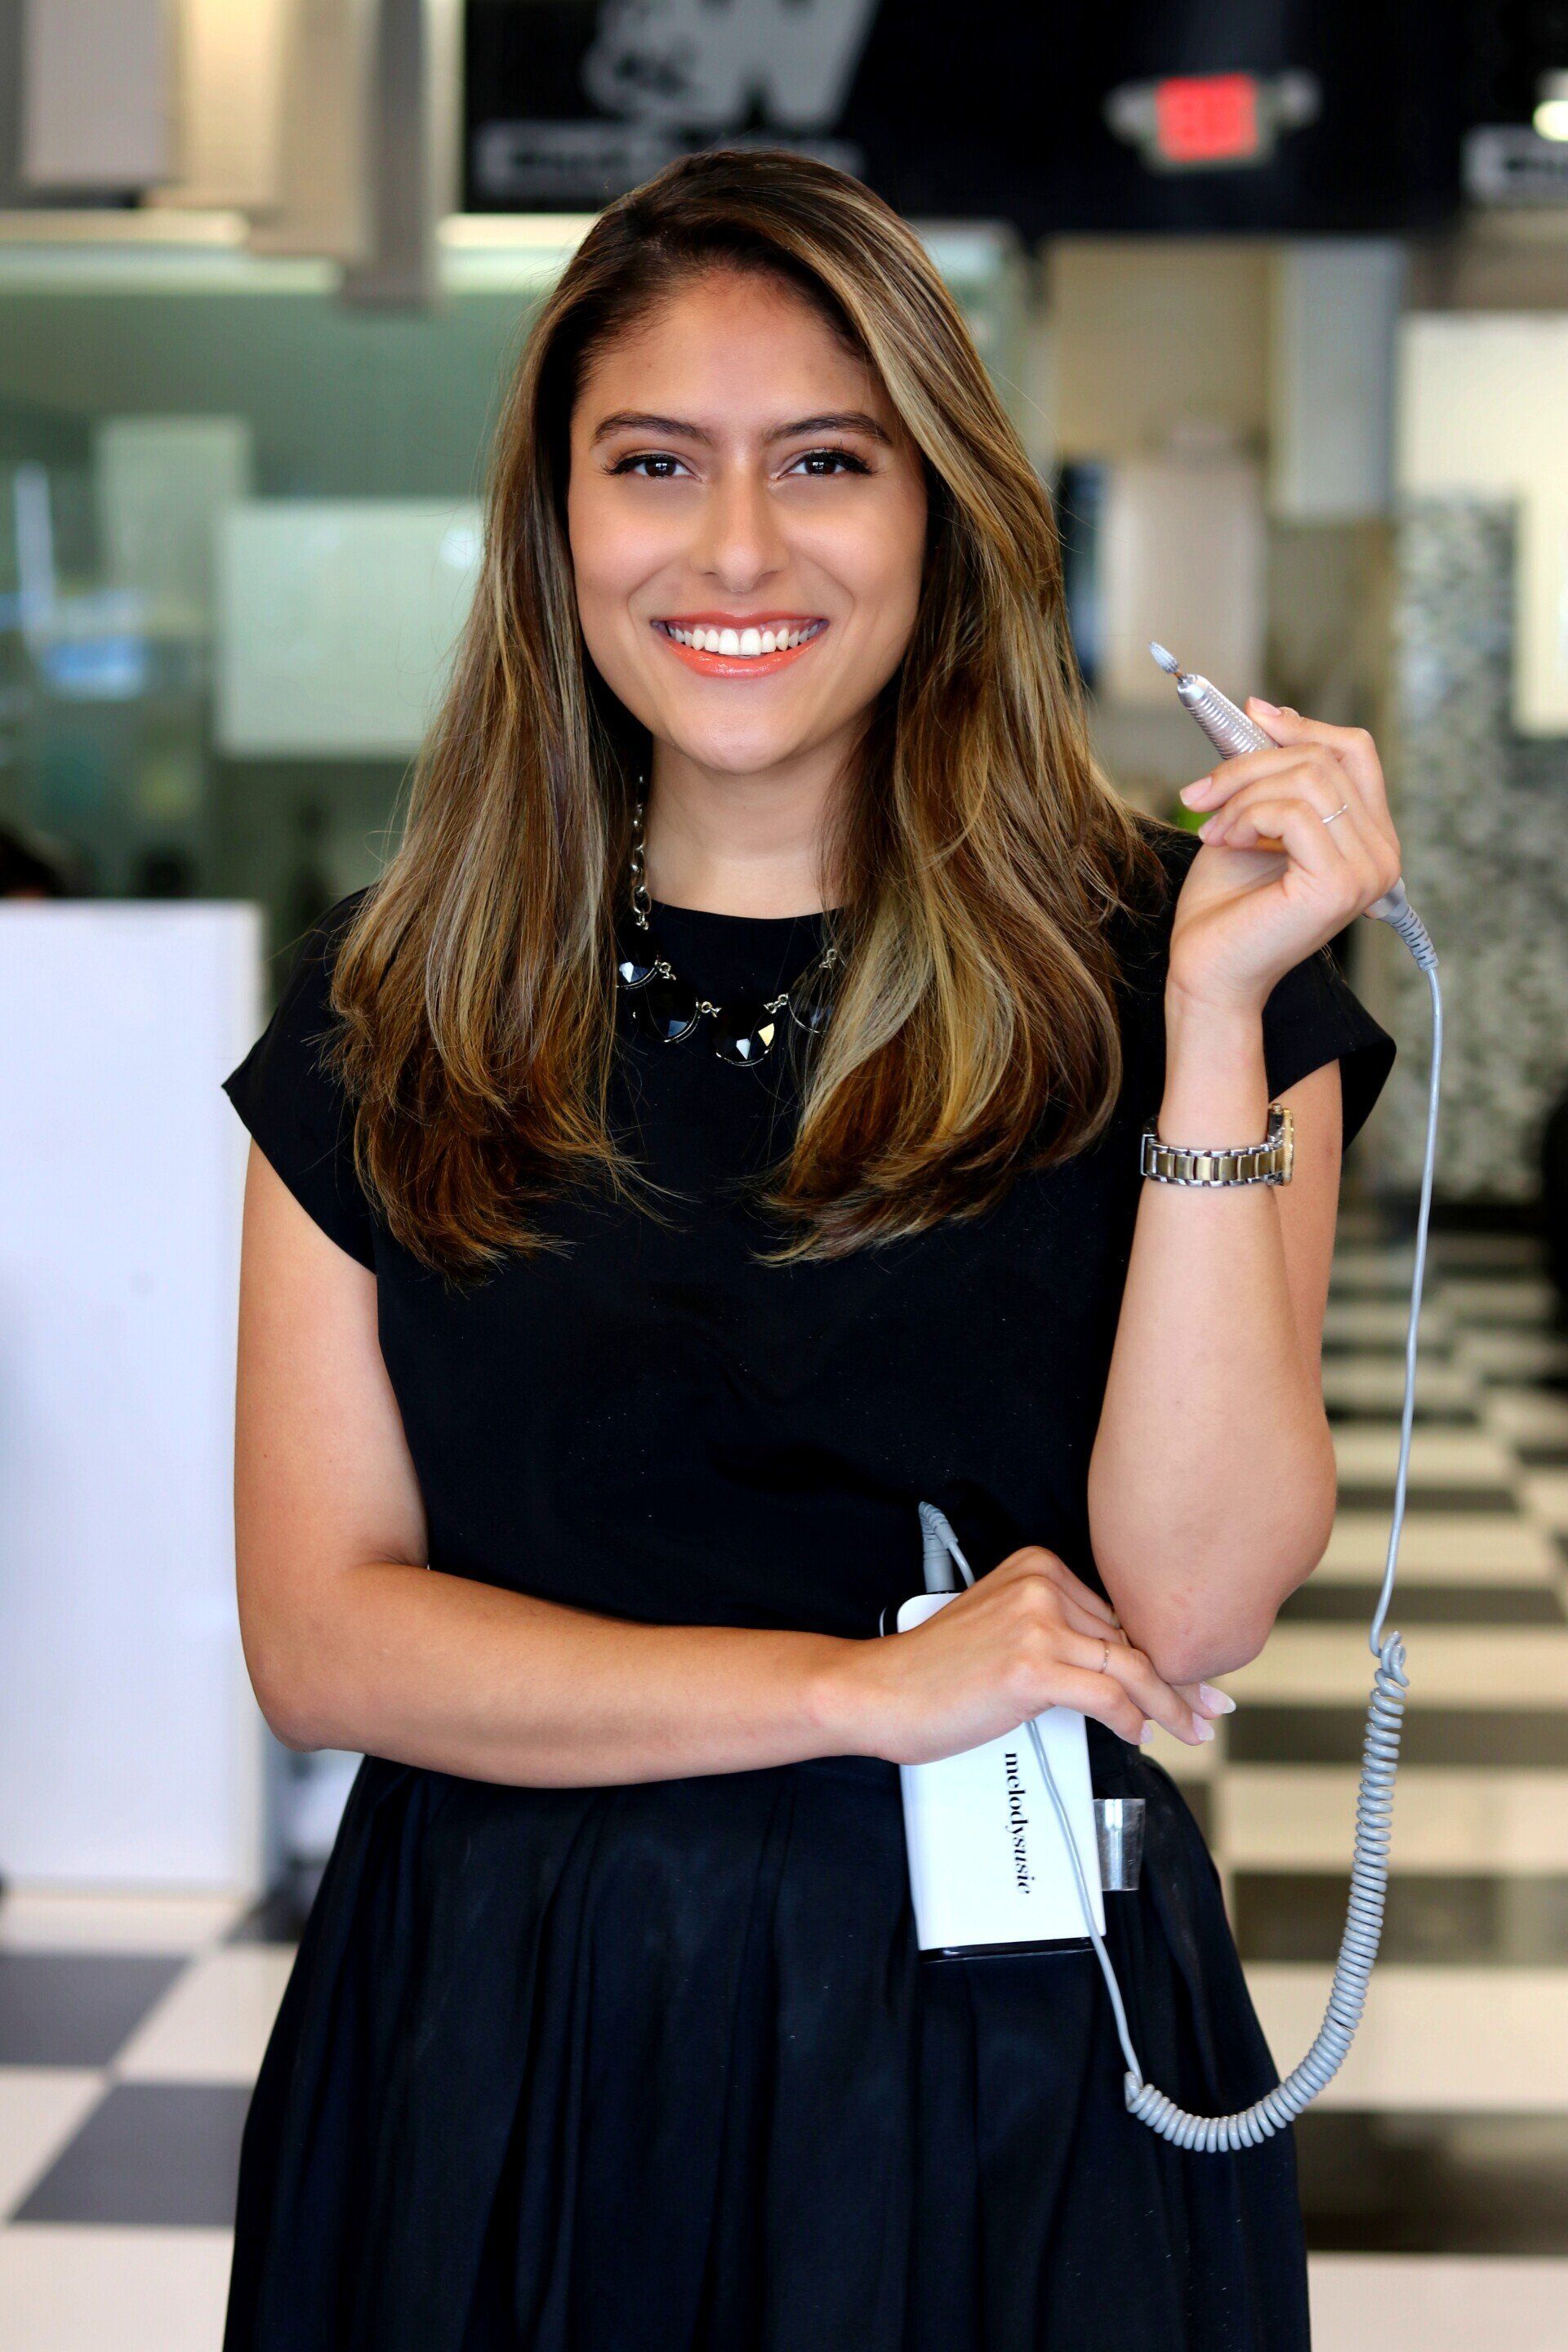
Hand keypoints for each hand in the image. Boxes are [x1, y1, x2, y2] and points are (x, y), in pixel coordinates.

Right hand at [838, 1544, 1228, 1766]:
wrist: (881, 1692)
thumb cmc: (937, 1671)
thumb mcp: (1005, 1629)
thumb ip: (1061, 1631)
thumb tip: (1124, 1667)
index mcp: (1038, 1564)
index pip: (1120, 1610)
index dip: (1164, 1647)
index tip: (1196, 1673)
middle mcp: (1042, 1584)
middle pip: (1132, 1637)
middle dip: (1178, 1678)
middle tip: (1212, 1706)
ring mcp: (1038, 1623)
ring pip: (1131, 1668)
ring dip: (1172, 1704)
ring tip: (1195, 1727)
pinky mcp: (1032, 1667)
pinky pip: (1108, 1698)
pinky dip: (1133, 1720)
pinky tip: (1139, 1734)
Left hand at [1169, 703, 1402, 1014]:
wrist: (1207, 973)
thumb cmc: (1225, 908)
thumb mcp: (1250, 820)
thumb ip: (1271, 774)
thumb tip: (1268, 709)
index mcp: (1368, 838)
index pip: (1355, 751)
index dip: (1303, 726)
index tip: (1251, 715)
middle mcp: (1382, 854)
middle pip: (1324, 758)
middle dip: (1250, 765)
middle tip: (1201, 794)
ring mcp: (1368, 870)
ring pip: (1308, 779)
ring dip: (1242, 794)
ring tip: (1212, 829)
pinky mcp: (1340, 884)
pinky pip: (1294, 812)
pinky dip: (1247, 817)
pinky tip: (1224, 842)